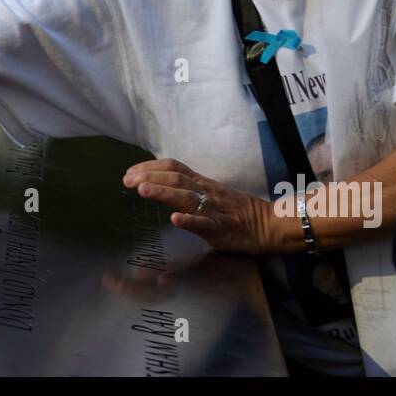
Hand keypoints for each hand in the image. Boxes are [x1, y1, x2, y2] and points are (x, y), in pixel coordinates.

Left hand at [122, 159, 279, 254]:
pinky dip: (190, 221)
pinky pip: (205, 223)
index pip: (173, 167)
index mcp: (202, 184)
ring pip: (187, 197)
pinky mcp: (222, 229)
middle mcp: (206, 192)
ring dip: (163, 192)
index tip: (129, 172)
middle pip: (176, 178)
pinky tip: (175, 219)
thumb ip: (189, 189)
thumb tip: (161, 184)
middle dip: (149, 176)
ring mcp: (214, 210)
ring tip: (142, 189)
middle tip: (127, 180)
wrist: (269, 224)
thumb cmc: (238, 211)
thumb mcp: (211, 193)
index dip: (150, 167)